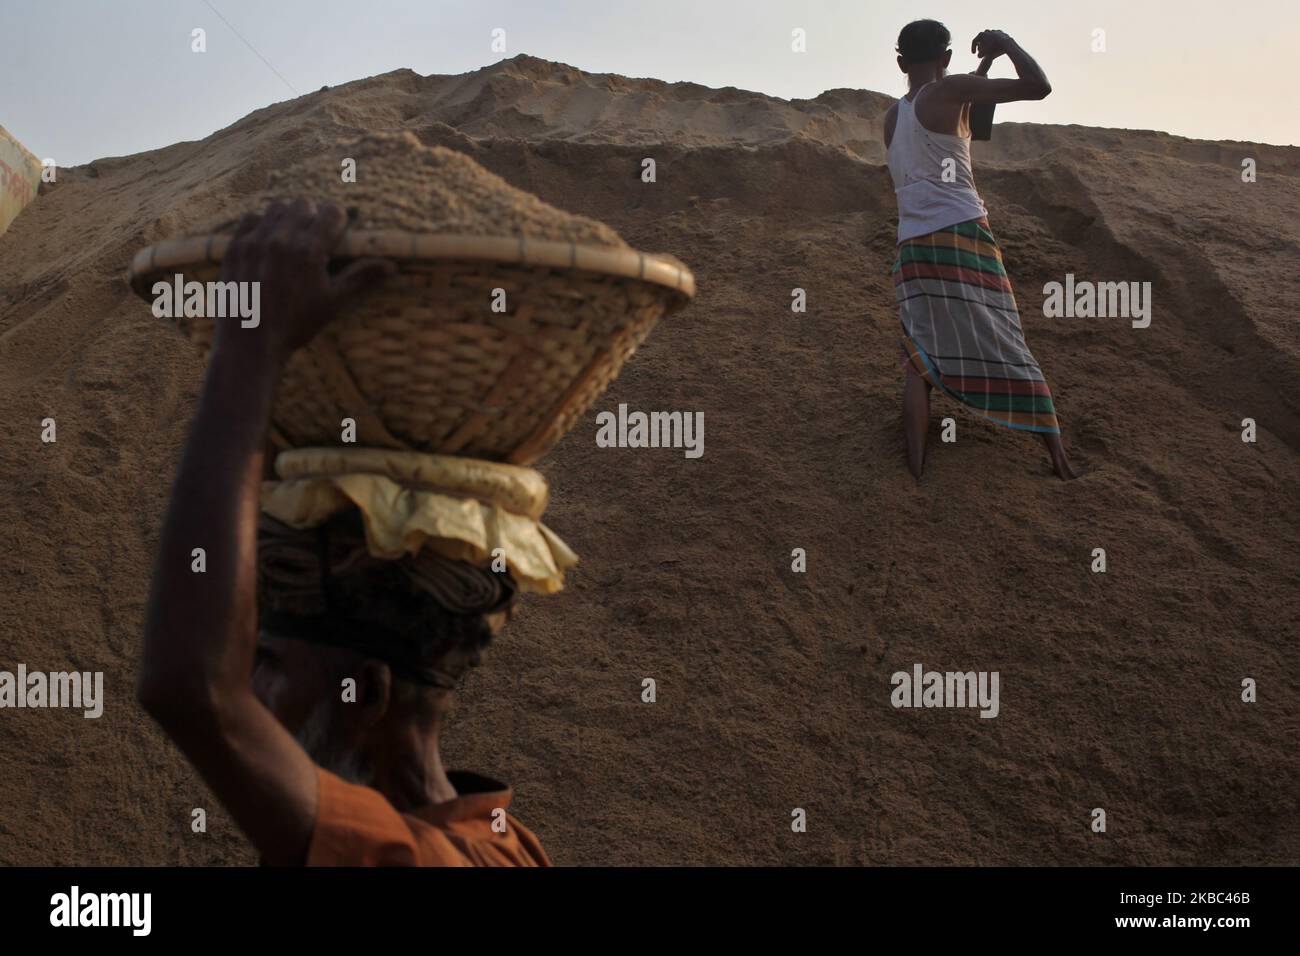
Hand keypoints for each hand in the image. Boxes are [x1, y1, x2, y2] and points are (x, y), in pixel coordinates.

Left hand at [214, 198, 392, 363]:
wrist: (251, 342)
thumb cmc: (297, 325)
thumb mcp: (334, 303)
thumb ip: (361, 278)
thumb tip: (392, 266)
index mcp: (310, 251)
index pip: (332, 212)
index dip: (339, 221)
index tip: (337, 235)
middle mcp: (282, 240)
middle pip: (304, 204)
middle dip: (313, 216)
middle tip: (315, 238)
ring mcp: (255, 241)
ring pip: (277, 207)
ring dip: (288, 217)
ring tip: (291, 239)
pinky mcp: (235, 247)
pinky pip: (251, 218)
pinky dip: (262, 224)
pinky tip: (268, 242)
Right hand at [971, 30, 1011, 60]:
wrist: (1005, 42)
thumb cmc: (993, 48)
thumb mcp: (985, 54)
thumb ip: (980, 55)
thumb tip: (978, 56)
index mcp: (980, 35)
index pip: (974, 41)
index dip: (973, 48)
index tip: (974, 53)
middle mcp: (985, 31)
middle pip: (980, 38)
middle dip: (979, 45)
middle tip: (979, 50)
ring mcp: (992, 30)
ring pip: (987, 37)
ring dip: (986, 42)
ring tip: (987, 48)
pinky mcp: (998, 31)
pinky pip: (994, 37)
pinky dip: (993, 41)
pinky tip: (994, 46)